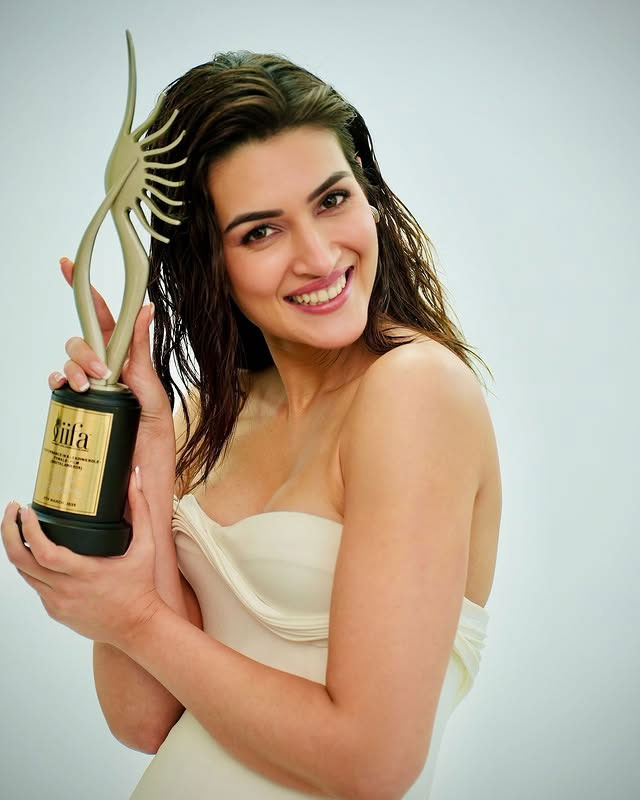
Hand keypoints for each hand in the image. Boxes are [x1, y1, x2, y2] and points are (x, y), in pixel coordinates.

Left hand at [1, 469, 163, 648]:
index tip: (26, 510)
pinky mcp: (55, 611)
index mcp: (85, 572)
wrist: (138, 626)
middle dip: (9, 532)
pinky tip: (38, 553)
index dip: (28, 530)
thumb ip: (141, 510)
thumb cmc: (141, 586)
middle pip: (21, 562)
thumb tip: (135, 478)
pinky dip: (32, 567)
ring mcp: (57, 603)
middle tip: (12, 511)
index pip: (44, 552)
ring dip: (17, 548)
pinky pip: (35, 586)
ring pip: (24, 573)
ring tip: (20, 527)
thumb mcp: (146, 546)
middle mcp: (66, 590)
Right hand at [50, 257, 171, 430]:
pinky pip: (59, 385)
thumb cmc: (152, 420)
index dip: (85, 292)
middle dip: (85, 353)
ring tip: (88, 388)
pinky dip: (58, 384)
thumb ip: (140, 347)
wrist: (144, 457)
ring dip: (74, 372)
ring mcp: (90, 383)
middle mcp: (104, 365)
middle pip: (80, 341)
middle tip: (100, 372)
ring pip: (68, 363)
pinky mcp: (79, 403)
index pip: (101, 316)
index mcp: (122, 353)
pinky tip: (66, 390)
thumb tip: (146, 308)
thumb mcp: (150, 381)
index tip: (68, 265)